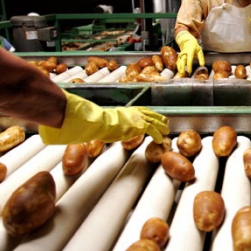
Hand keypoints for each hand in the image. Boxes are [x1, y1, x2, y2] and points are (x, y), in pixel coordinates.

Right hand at [39, 91, 168, 144]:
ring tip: (167, 130)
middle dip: (158, 118)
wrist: (93, 121)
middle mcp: (130, 113)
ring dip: (161, 126)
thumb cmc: (92, 122)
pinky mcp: (137, 126)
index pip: (138, 110)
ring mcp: (135, 119)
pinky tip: (162, 139)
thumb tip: (83, 127)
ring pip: (153, 121)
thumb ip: (96, 123)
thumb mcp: (97, 122)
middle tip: (165, 121)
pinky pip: (151, 130)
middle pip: (149, 113)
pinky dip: (157, 134)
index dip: (147, 114)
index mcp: (123, 111)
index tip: (152, 115)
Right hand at [175, 30, 204, 75]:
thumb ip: (201, 58)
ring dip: (179, 69)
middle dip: (182, 68)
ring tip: (181, 75)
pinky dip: (178, 67)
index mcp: (190, 51)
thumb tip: (202, 65)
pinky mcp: (179, 57)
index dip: (189, 66)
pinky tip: (179, 72)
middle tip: (183, 74)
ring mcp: (181, 55)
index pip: (189, 59)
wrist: (187, 42)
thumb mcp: (199, 51)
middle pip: (182, 61)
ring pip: (179, 62)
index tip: (190, 71)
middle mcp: (184, 53)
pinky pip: (178, 62)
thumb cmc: (194, 47)